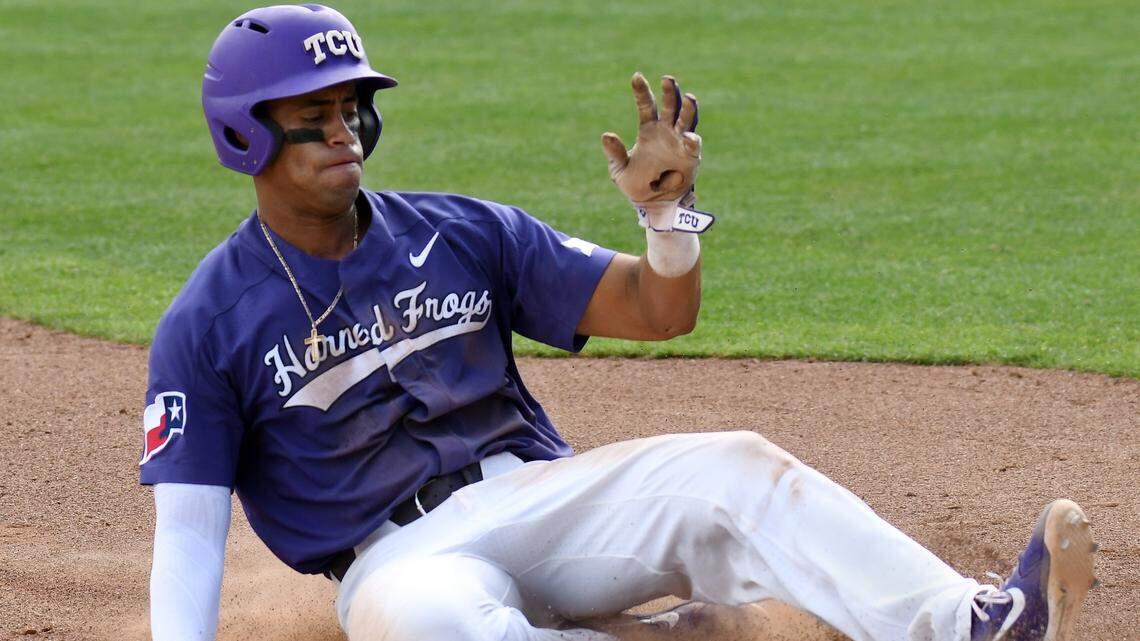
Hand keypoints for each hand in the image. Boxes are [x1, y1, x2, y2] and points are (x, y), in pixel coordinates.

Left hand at [602, 72, 700, 230]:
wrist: (653, 204)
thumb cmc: (636, 184)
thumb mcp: (619, 171)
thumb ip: (615, 153)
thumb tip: (606, 135)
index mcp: (648, 130)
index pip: (646, 105)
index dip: (642, 91)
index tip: (636, 76)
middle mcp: (667, 131)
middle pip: (670, 106)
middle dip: (670, 92)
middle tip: (667, 79)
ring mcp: (681, 142)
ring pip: (686, 119)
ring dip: (688, 108)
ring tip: (689, 97)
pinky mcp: (691, 157)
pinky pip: (693, 146)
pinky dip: (692, 140)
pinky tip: (689, 138)